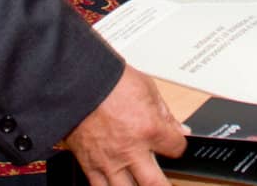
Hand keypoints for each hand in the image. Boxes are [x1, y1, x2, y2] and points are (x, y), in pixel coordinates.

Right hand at [62, 65, 186, 185]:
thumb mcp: (147, 89)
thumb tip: (179, 128)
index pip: (176, 148)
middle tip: (166, 184)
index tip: (175, 144)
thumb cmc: (110, 80)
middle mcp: (131, 150)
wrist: (77, 82)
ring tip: (142, 183)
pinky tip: (116, 184)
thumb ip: (165, 114)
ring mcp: (109, 161)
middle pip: (155, 183)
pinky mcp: (89, 164)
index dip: (178, 146)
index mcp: (149, 128)